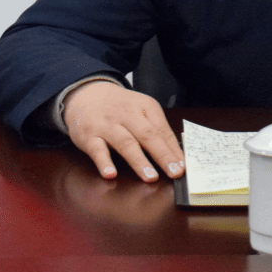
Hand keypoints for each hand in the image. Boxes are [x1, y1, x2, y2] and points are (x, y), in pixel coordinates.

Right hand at [62, 81, 184, 181]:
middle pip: (148, 135)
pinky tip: (111, 174)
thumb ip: (155, 128)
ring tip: (151, 177)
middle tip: (175, 172)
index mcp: (144, 106)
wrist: (87, 94)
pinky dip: (104, 162)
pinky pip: (97, 150)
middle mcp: (127, 114)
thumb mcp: (141, 109)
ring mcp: (107, 125)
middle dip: (162, 155)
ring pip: (126, 143)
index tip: (183, 166)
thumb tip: (174, 153)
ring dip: (139, 161)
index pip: (162, 130)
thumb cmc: (120, 107)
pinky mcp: (89, 136)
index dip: (173, 149)